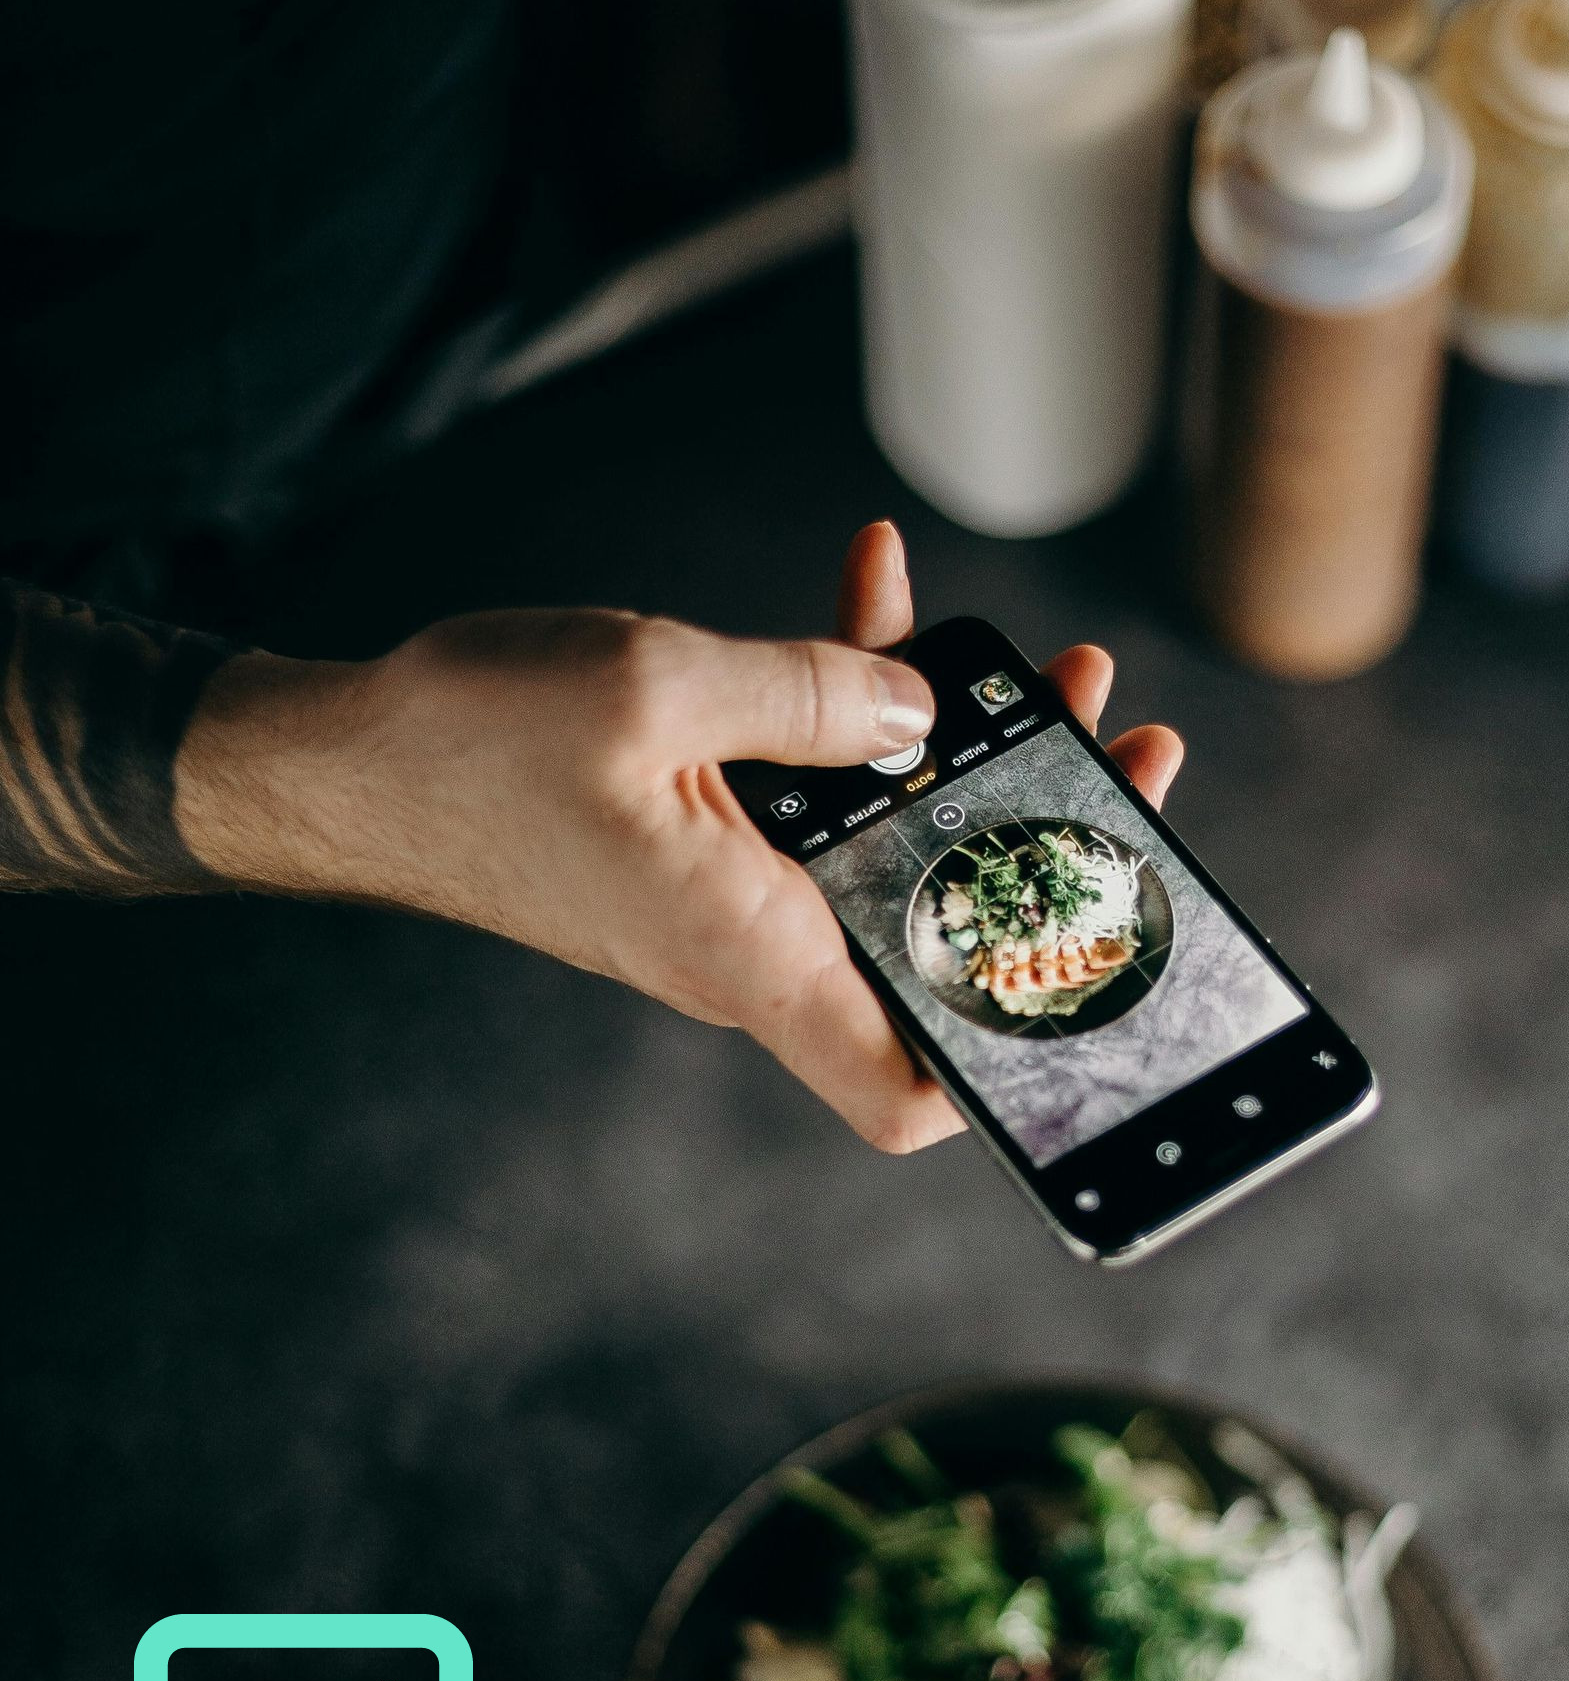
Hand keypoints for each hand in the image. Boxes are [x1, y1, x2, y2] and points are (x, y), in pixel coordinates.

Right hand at [176, 523, 1183, 1151]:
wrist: (347, 759)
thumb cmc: (469, 745)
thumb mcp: (652, 686)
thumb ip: (807, 693)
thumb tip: (919, 708)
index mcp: (754, 955)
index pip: (904, 1092)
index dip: (1006, 1072)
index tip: (1090, 975)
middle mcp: (757, 950)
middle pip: (938, 945)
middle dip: (1040, 848)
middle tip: (1110, 749)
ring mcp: (734, 899)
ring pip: (891, 849)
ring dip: (969, 757)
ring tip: (1032, 666)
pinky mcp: (707, 845)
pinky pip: (813, 789)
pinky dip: (855, 702)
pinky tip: (882, 588)